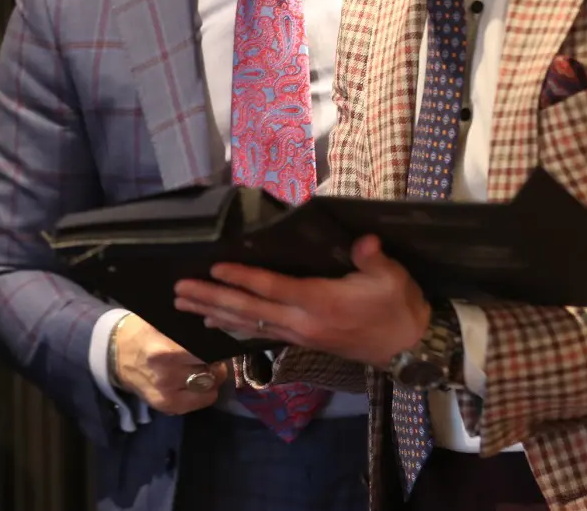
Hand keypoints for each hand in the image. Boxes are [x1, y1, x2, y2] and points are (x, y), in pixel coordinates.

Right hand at [110, 314, 229, 415]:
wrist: (115, 355)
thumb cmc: (142, 332)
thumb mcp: (161, 321)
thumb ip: (187, 325)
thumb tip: (217, 322)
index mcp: (164, 351)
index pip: (207, 352)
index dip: (217, 346)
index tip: (219, 340)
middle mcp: (166, 376)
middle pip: (213, 370)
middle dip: (216, 361)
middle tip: (210, 352)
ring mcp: (166, 395)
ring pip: (211, 387)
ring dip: (211, 376)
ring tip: (202, 366)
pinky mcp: (167, 407)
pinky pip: (202, 401)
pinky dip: (204, 391)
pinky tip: (195, 380)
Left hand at [173, 236, 430, 367]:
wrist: (407, 346)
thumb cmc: (397, 306)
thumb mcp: (392, 277)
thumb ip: (372, 257)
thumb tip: (365, 240)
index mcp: (319, 302)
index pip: (272, 288)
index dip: (242, 278)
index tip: (214, 267)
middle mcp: (302, 322)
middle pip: (248, 310)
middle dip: (212, 298)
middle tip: (179, 289)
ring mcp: (299, 334)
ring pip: (248, 323)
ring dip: (214, 313)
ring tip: (185, 305)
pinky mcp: (302, 340)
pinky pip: (259, 333)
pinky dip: (234, 326)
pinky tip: (216, 323)